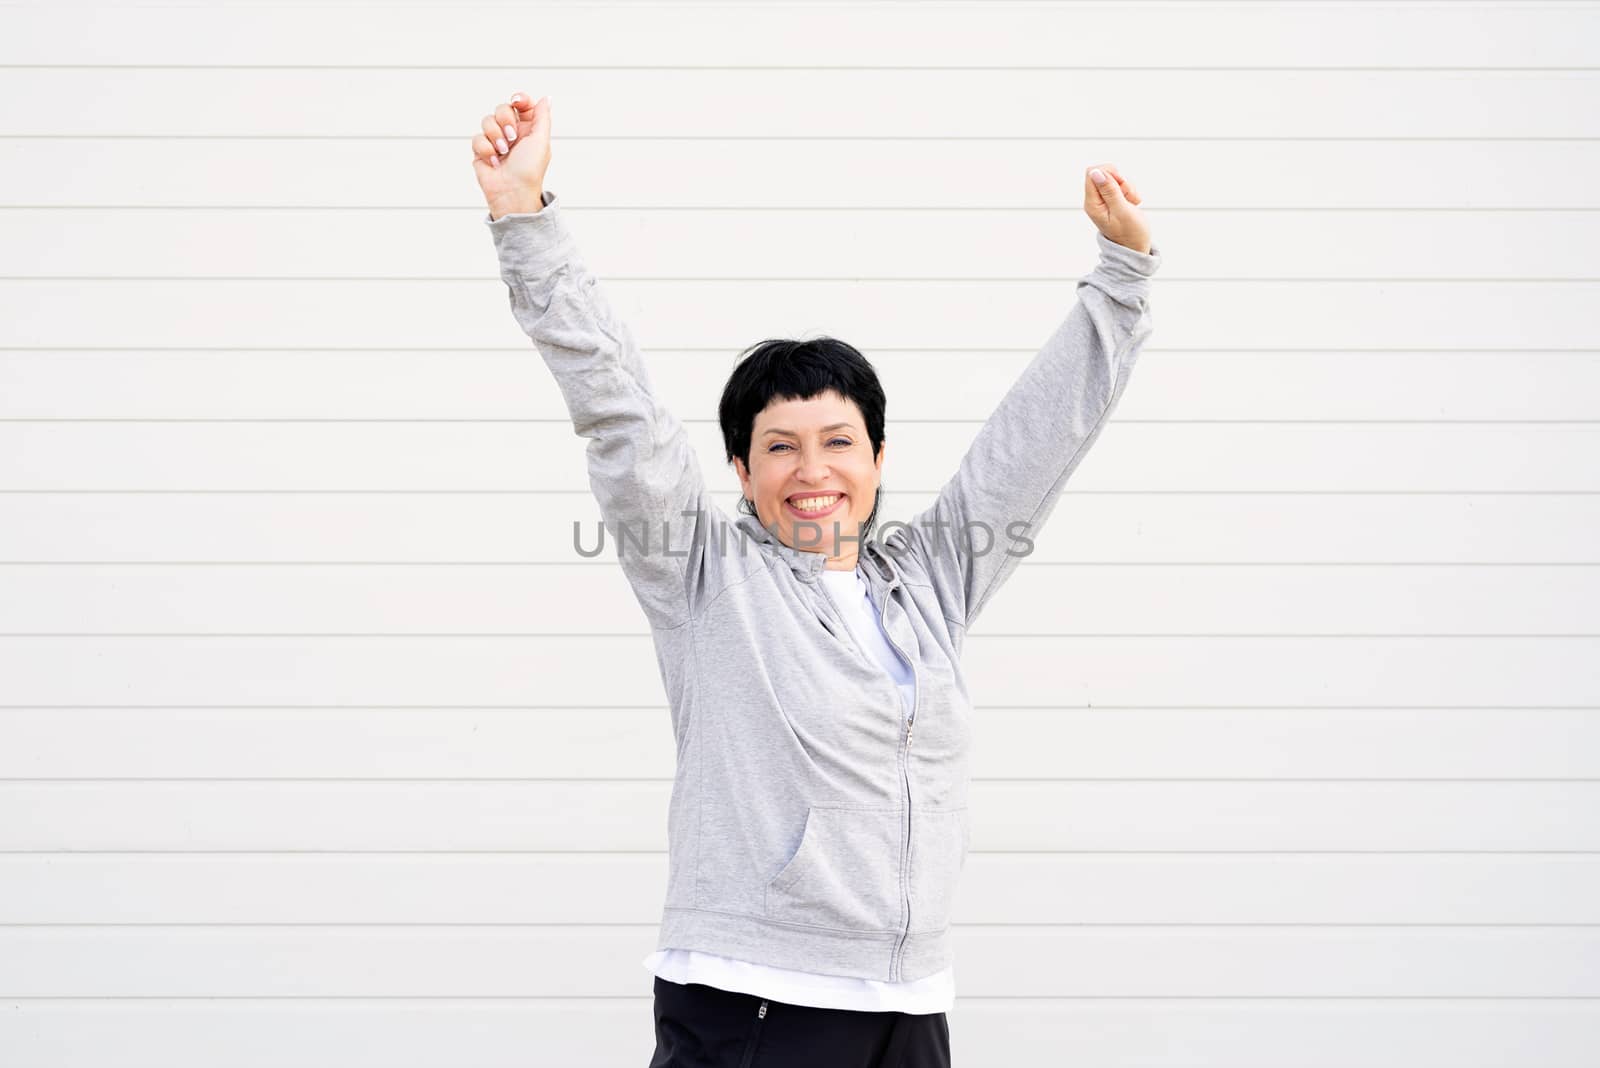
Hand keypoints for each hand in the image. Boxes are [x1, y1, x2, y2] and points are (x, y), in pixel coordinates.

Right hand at [472, 92, 552, 218]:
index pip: (521, 105)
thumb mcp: (541, 140)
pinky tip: (494, 162)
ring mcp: (496, 141)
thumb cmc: (530, 170)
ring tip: (503, 152)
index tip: (517, 102)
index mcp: (528, 129)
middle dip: (505, 119)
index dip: (519, 99)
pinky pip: (477, 138)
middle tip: (512, 137)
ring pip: (487, 121)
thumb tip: (547, 98)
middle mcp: (512, 133)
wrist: (512, 192)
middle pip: (502, 108)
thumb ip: (542, 117)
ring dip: (495, 136)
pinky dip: (486, 149)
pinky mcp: (482, 151)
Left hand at [1082, 164, 1150, 254]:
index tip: (1120, 184)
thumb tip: (1095, 172)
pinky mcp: (1114, 200)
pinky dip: (1130, 192)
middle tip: (1126, 196)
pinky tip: (1132, 204)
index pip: (1092, 172)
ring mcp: (1104, 200)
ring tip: (1130, 203)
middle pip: (1104, 173)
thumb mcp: (1121, 210)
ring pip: (1116, 178)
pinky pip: (1122, 186)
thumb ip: (1109, 190)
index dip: (1109, 173)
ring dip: (1128, 187)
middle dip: (1120, 180)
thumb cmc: (1130, 234)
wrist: (1136, 247)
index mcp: (1092, 204)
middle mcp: (1095, 201)